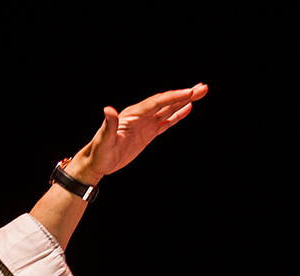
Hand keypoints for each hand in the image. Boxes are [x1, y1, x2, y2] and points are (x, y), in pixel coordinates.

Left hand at [67, 83, 208, 184]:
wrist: (97, 162)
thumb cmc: (99, 152)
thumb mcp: (103, 140)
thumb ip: (109, 125)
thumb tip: (109, 110)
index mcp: (133, 115)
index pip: (157, 102)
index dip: (174, 97)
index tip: (190, 93)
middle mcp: (141, 116)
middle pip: (166, 102)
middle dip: (184, 95)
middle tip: (202, 88)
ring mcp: (145, 124)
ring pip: (168, 109)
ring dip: (183, 101)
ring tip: (199, 93)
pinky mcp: (148, 133)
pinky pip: (166, 122)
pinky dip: (177, 115)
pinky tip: (187, 109)